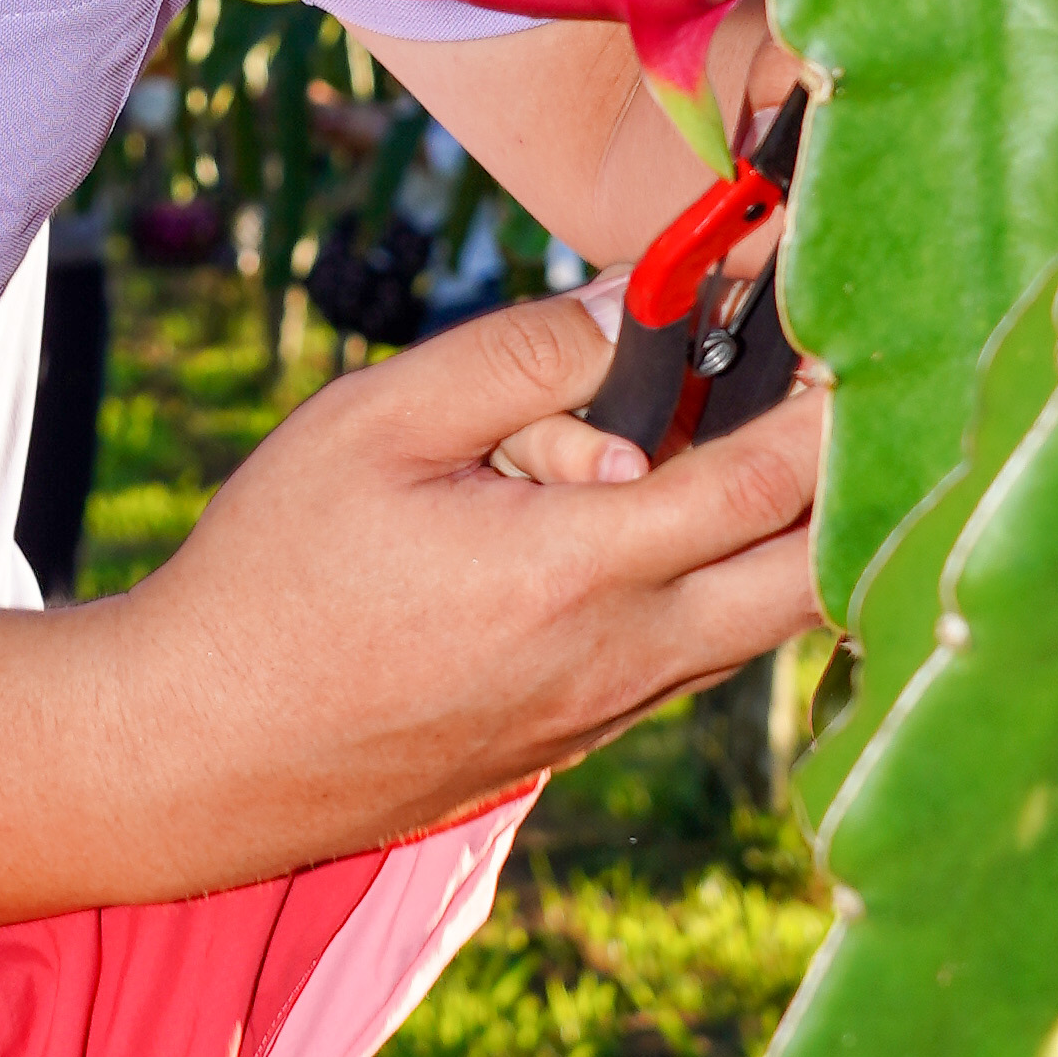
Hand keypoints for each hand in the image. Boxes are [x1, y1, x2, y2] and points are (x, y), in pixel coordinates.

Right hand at [96, 288, 824, 873]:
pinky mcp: (581, 739)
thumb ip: (518, 359)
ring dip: (783, 535)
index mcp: (574, 573)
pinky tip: (668, 520)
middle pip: (812, 578)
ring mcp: (608, 712)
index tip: (858, 337)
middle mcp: (620, 658)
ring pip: (761, 623)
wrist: (199, 753)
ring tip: (748, 434)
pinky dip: (720, 585)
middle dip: (855, 481)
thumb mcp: (373, 426)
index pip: (767, 488)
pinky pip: (696, 655)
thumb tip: (636, 303)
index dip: (834, 406)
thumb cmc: (270, 576)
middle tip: (850, 390)